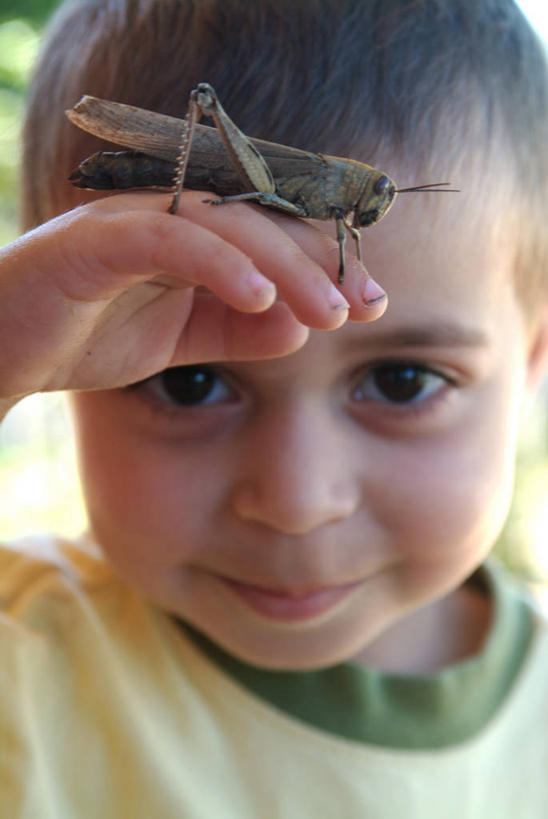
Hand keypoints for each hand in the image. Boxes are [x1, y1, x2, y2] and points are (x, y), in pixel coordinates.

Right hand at [0, 191, 385, 404]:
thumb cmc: (85, 337)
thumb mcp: (179, 341)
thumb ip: (237, 331)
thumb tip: (301, 325)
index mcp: (190, 237)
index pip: (271, 238)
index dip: (325, 264)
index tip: (372, 302)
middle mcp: (167, 216)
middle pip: (262, 223)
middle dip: (321, 263)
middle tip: (368, 304)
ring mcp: (132, 221)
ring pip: (226, 223)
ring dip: (285, 266)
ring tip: (330, 310)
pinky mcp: (97, 239)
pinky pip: (168, 239)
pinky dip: (218, 263)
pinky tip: (261, 297)